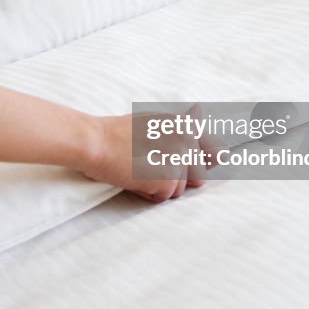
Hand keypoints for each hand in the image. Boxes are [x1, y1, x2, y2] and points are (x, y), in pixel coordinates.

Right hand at [80, 109, 209, 202]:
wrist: (94, 142)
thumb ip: (180, 124)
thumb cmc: (115, 134)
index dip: (203, 163)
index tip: (200, 165)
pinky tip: (134, 178)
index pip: (214, 151)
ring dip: (159, 187)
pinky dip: (148, 193)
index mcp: (183, 124)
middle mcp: (186, 140)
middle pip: (198, 176)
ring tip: (138, 169)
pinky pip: (164, 197)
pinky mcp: (168, 179)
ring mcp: (178, 159)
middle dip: (176, 177)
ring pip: (179, 190)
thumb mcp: (151, 121)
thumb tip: (201, 111)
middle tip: (148, 163)